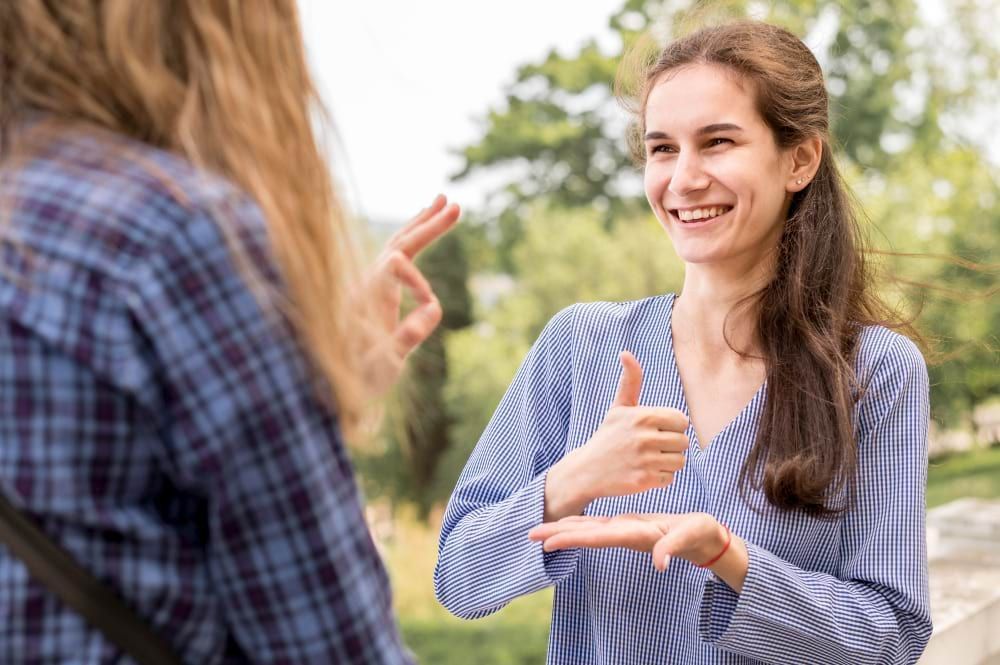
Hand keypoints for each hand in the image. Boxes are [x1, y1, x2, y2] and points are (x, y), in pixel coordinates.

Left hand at [361, 195, 459, 394]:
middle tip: (454, 204)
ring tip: (441, 201)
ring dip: (419, 224)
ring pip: (395, 243)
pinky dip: (409, 238)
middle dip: (427, 224)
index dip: (419, 282)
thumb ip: (405, 337)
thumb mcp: (383, 365)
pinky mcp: (372, 292)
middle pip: (398, 242)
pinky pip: (392, 255)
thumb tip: (433, 308)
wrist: (331, 387)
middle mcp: (366, 284)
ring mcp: (368, 286)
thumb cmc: (358, 378)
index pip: (397, 264)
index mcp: (366, 296)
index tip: (429, 310)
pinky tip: (418, 232)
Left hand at [528, 512, 726, 572]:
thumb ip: (674, 548)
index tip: (547, 543)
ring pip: (588, 529)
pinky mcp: (628, 525)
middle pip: (585, 535)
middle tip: (529, 534)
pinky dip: (580, 522)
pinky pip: (598, 523)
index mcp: (634, 535)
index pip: (597, 537)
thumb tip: (659, 564)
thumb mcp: (689, 538)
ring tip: (539, 530)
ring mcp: (624, 530)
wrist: (704, 537)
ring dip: (564, 529)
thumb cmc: (698, 534)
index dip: (571, 539)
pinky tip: (567, 521)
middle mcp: (624, 534)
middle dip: (557, 535)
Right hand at [543, 351, 688, 519]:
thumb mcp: (619, 407)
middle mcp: (645, 437)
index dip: (671, 427)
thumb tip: (626, 353)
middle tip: (651, 448)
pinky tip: (644, 473)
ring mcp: (645, 460)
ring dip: (667, 463)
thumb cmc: (607, 436)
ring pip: (679, 461)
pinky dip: (660, 478)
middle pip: (683, 442)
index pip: (681, 421)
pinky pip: (670, 478)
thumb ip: (630, 381)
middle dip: (671, 446)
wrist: (587, 470)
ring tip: (648, 460)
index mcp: (643, 416)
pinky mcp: (644, 480)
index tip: (655, 431)